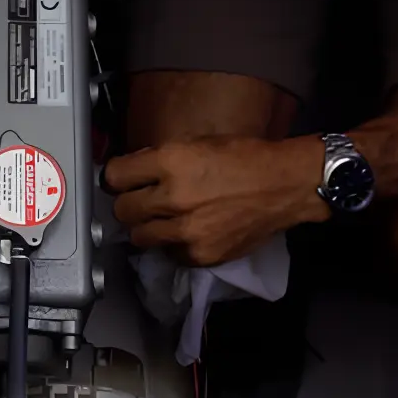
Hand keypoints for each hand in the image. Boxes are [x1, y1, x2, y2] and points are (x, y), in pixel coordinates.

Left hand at [105, 135, 328, 267]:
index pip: (114, 176)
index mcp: (170, 162)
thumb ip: (161, 158)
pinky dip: (173, 245)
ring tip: (160, 218)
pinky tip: (186, 231)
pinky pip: (169, 254)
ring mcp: (187, 231)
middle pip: (122, 210)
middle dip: (128, 203)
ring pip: (139, 237)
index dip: (115, 177)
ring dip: (146, 227)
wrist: (284, 185)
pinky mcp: (201, 255)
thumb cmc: (244, 158)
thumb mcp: (196, 143)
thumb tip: (135, 169)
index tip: (119, 180)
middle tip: (139, 200)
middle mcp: (174, 198)